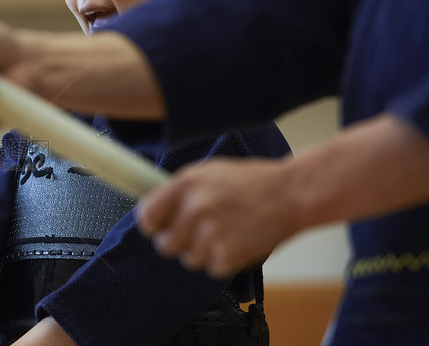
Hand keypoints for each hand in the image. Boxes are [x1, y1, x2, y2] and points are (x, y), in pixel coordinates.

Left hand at [138, 158, 301, 278]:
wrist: (292, 193)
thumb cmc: (254, 181)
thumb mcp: (210, 172)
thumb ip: (182, 190)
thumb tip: (159, 209)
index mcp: (186, 184)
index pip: (146, 215)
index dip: (152, 225)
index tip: (159, 227)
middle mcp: (195, 208)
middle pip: (165, 244)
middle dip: (177, 242)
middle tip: (193, 235)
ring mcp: (211, 232)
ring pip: (189, 259)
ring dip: (202, 253)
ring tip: (221, 236)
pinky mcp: (228, 253)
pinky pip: (212, 268)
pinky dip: (223, 261)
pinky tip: (236, 242)